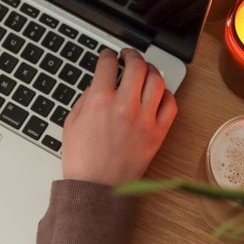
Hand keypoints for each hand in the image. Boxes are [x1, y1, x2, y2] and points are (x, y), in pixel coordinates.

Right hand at [62, 49, 176, 184]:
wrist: (96, 188)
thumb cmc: (82, 160)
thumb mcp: (72, 122)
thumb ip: (87, 97)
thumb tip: (100, 82)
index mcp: (100, 101)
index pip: (108, 64)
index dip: (107, 55)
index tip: (108, 55)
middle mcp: (124, 107)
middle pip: (137, 66)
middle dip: (131, 55)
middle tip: (128, 56)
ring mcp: (144, 120)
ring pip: (157, 80)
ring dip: (150, 70)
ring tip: (145, 70)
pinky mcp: (158, 134)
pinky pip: (171, 105)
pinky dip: (166, 94)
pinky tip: (158, 93)